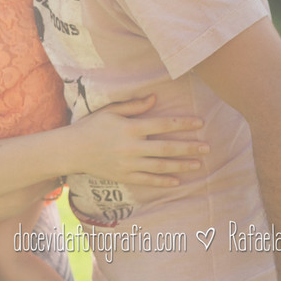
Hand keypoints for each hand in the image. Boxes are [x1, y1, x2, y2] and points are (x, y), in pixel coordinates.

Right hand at [71, 95, 208, 185]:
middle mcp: (131, 146)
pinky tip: (177, 181)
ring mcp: (129, 163)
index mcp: (129, 127)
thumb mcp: (110, 111)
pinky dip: (163, 181)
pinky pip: (148, 180)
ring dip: (181, 165)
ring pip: (161, 165)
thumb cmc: (92, 126)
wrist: (72, 150)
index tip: (200, 123)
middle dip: (189, 147)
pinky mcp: (125, 176)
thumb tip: (155, 98)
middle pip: (167, 147)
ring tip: (198, 164)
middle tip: (207, 147)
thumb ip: (134, 106)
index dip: (182, 123)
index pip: (162, 124)